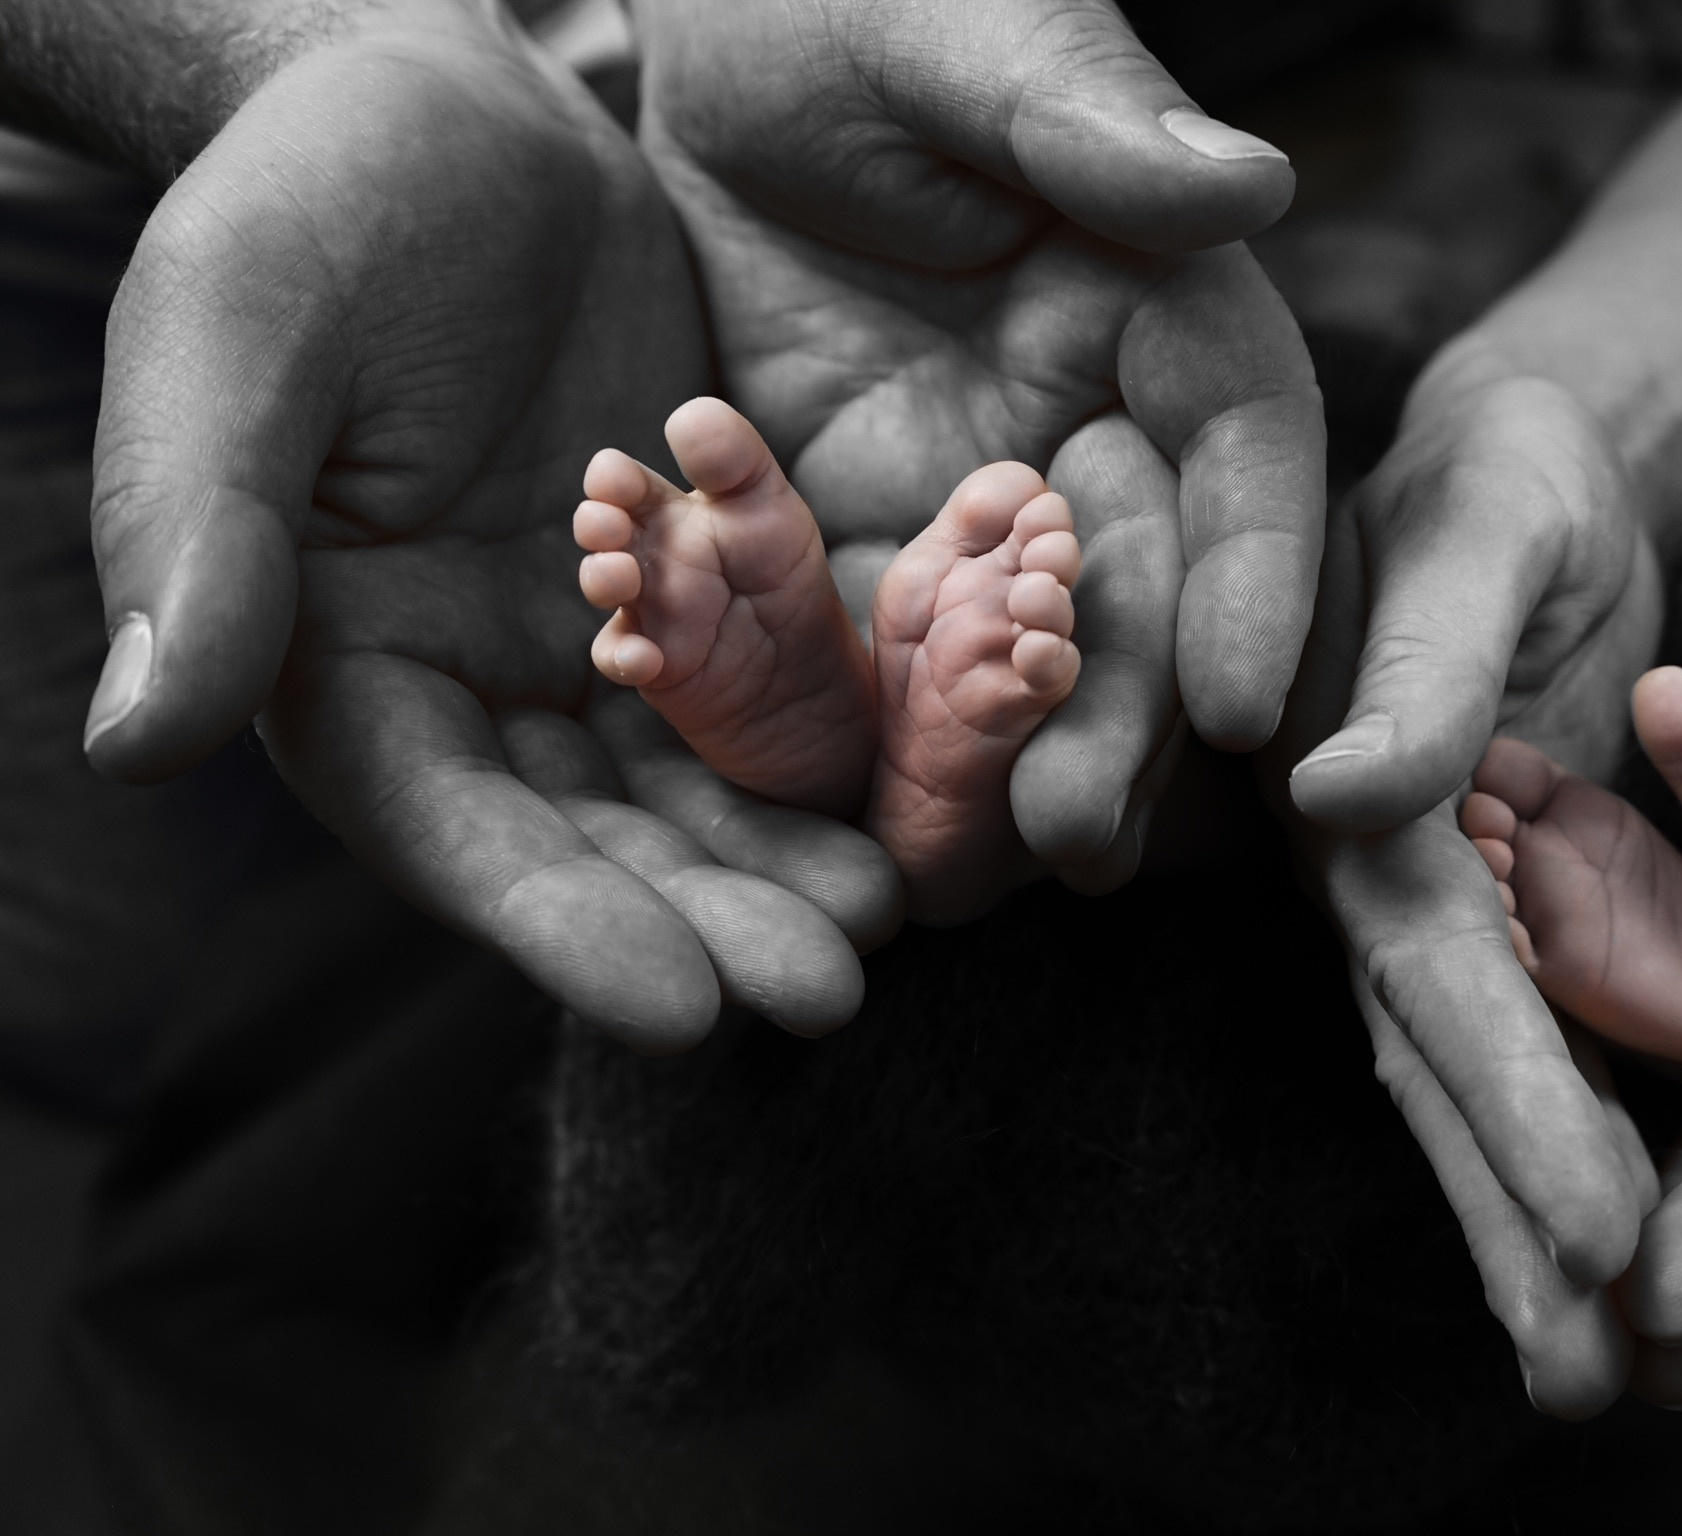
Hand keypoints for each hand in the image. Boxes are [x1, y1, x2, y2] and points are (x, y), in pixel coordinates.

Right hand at [84, 8, 896, 1049]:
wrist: (446, 115)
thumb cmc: (304, 206)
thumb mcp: (235, 337)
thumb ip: (195, 528)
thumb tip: (138, 740)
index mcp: (351, 670)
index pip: (453, 834)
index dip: (560, 927)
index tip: (682, 1012)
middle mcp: (477, 687)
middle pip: (598, 840)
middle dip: (709, 917)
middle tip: (830, 990)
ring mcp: (591, 639)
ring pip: (698, 778)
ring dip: (787, 852)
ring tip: (891, 911)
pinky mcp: (694, 578)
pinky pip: (775, 671)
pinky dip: (839, 727)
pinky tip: (922, 773)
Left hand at [629, 0, 1326, 891]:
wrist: (699, 33)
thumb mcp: (953, 24)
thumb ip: (1084, 112)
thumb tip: (1248, 180)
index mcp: (1156, 296)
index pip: (1238, 446)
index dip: (1254, 575)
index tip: (1243, 702)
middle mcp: (1086, 415)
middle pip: (1139, 585)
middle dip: (1119, 715)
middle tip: (1073, 837)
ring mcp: (973, 490)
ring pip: (1021, 652)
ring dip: (1007, 769)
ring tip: (975, 885)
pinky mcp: (855, 536)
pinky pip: (874, 659)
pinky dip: (870, 747)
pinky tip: (854, 845)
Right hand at [1259, 369, 1662, 1377]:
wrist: (1532, 469)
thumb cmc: (1503, 475)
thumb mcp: (1479, 529)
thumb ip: (1419, 660)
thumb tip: (1345, 797)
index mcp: (1370, 806)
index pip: (1445, 974)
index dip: (1514, 1102)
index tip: (1596, 1233)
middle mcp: (1398, 882)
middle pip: (1457, 1072)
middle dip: (1517, 1222)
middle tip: (1590, 1378)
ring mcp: (1456, 912)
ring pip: (1496, 1090)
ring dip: (1537, 1231)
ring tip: (1612, 1371)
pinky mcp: (1524, 916)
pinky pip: (1557, 1050)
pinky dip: (1590, 1155)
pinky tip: (1643, 1255)